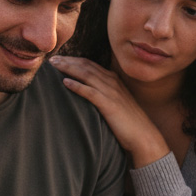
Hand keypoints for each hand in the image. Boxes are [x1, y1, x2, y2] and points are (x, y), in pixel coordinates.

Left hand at [50, 56, 169, 167]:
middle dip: (68, 61)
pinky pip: (90, 92)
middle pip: (86, 66)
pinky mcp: (109, 105)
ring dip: (69, 68)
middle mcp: (112, 82)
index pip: (90, 65)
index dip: (74, 60)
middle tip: (52, 59)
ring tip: (54, 66)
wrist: (143, 136)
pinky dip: (78, 86)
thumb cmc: (128, 123)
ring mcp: (111, 92)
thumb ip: (104, 95)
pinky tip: (65, 83)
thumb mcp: (116, 103)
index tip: (59, 59)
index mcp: (113, 80)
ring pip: (86, 75)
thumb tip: (88, 94)